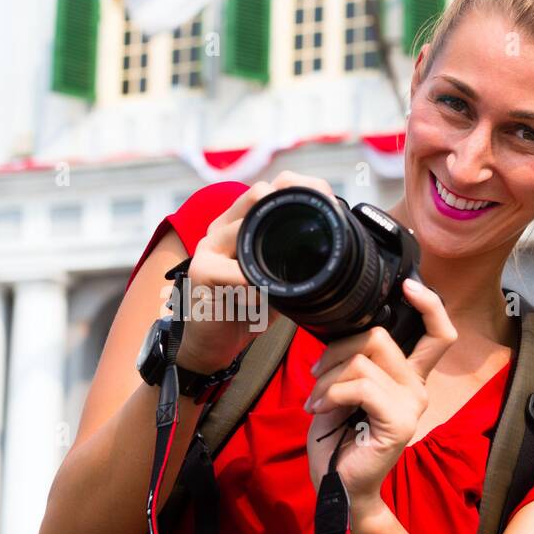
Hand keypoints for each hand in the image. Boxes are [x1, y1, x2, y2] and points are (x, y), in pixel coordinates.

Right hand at [174, 171, 340, 373]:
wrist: (212, 345)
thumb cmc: (245, 310)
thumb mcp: (276, 279)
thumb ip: (291, 259)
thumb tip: (333, 248)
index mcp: (239, 222)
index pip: (270, 188)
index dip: (301, 189)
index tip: (329, 207)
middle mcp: (222, 226)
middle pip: (258, 193)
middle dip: (291, 210)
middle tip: (315, 240)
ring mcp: (209, 245)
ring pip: (248, 229)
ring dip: (270, 259)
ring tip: (275, 286)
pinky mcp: (200, 270)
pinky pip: (237, 271)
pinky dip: (255, 288)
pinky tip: (259, 301)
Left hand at [304, 278, 456, 510]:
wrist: (337, 485)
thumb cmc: (338, 437)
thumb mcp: (344, 389)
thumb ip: (356, 360)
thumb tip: (344, 330)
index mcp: (409, 376)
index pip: (439, 333)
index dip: (429, 304)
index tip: (407, 285)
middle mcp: (418, 387)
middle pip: (380, 336)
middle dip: (336, 349)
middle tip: (315, 374)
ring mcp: (412, 404)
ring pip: (363, 360)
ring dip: (327, 377)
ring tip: (315, 399)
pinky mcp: (399, 421)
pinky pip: (360, 386)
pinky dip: (331, 393)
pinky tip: (319, 408)